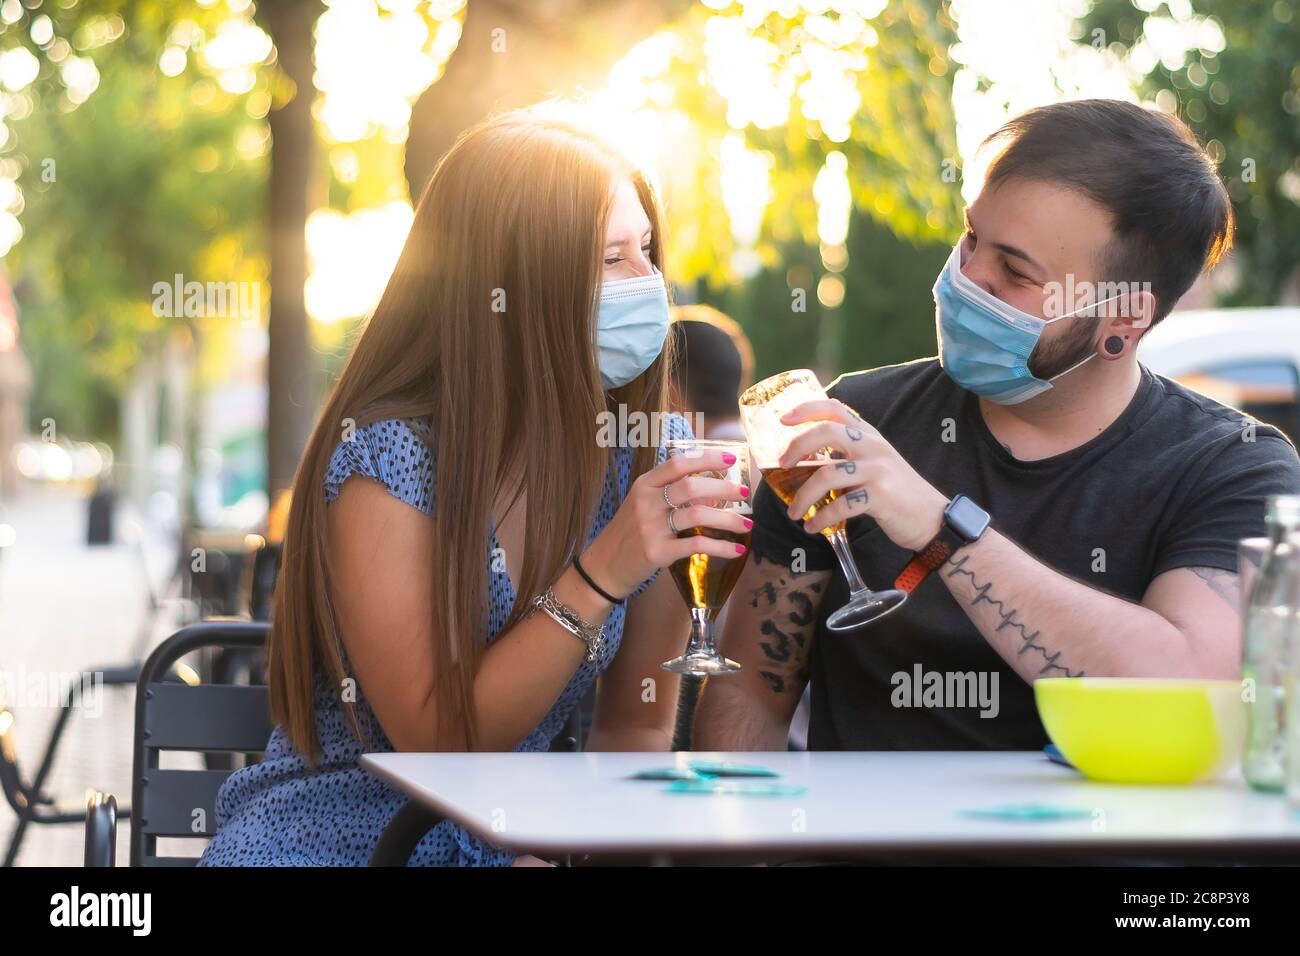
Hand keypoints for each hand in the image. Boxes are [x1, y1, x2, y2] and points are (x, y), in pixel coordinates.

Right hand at [583, 448, 751, 598]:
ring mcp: (650, 528)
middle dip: (723, 489)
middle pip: (691, 487)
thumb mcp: (644, 506)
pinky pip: (696, 546)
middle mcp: (646, 503)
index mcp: (644, 485)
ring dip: (727, 520)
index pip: (677, 464)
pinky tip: (736, 550)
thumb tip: (713, 496)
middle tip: (744, 493)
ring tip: (747, 524)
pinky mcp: (657, 553)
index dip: (706, 459)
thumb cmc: (629, 533)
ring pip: (697, 515)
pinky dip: (720, 547)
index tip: (730, 459)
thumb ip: (672, 496)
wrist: (604, 566)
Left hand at [777, 399, 947, 551]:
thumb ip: (849, 456)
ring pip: (827, 475)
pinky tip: (813, 527)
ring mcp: (878, 470)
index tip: (783, 418)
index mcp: (869, 435)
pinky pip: (840, 506)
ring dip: (803, 497)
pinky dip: (821, 519)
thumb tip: (806, 458)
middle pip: (826, 432)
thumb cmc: (897, 493)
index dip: (806, 409)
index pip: (835, 409)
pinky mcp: (881, 496)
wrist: (932, 518)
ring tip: (794, 514)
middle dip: (797, 447)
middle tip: (782, 465)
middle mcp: (873, 447)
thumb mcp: (876, 464)